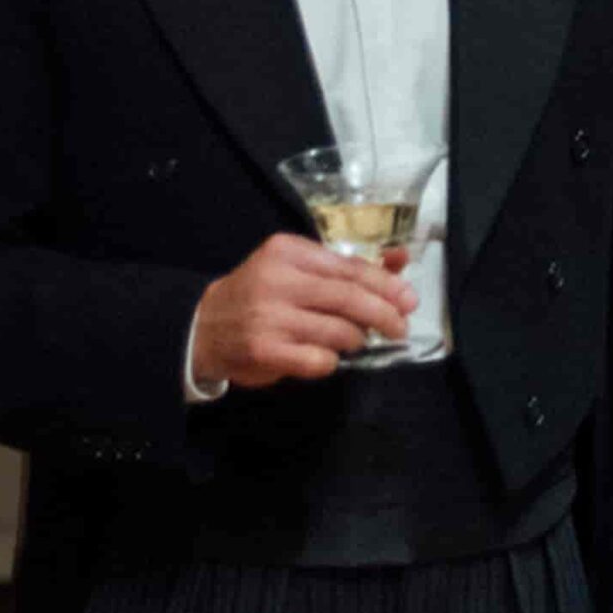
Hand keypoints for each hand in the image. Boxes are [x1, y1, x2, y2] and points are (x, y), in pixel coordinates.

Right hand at [191, 233, 416, 385]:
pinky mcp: (265, 350)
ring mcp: (269, 317)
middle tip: (400, 327)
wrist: (203, 326)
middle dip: (384, 314)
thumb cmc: (260, 295)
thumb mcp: (297, 268)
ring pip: (339, 331)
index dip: (386, 285)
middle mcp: (278, 281)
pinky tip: (326, 356)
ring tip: (356, 340)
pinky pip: (318, 360)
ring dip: (357, 339)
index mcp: (288, 252)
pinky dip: (331, 361)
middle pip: (349, 298)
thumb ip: (346, 267)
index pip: (350, 268)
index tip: (408, 299)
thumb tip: (400, 261)